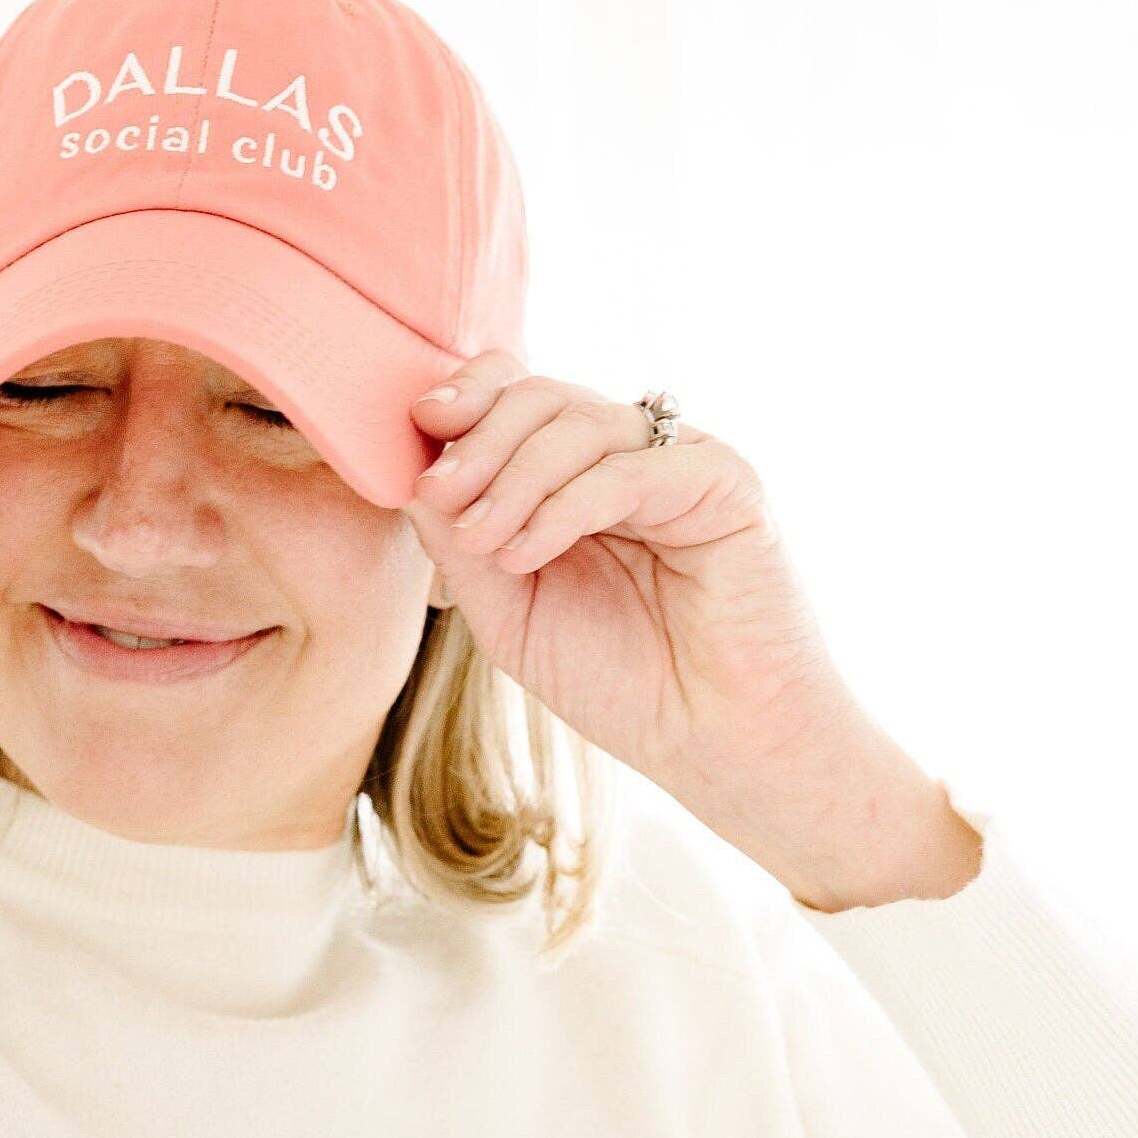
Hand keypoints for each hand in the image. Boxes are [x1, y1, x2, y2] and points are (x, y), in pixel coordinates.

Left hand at [403, 353, 869, 804]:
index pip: (518, 396)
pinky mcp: (723, 482)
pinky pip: (626, 468)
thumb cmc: (622, 684)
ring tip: (484, 542)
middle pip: (540, 395)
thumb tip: (414, 477)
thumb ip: (461, 546)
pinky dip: (564, 506)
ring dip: (513, 478)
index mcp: (579, 477)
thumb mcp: (511, 615)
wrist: (715, 742)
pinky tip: (525, 553)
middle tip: (442, 496)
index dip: (467, 397)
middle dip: (479, 439)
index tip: (419, 428)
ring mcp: (678, 463)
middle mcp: (629, 457)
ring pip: (578, 423)